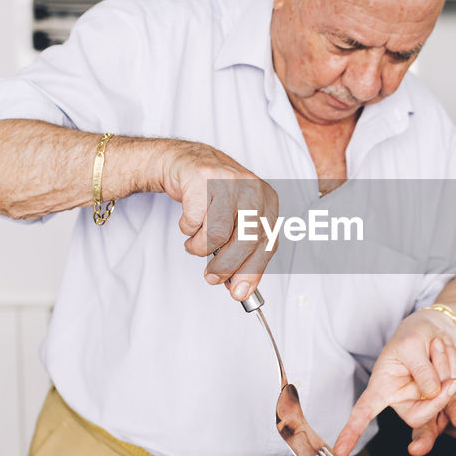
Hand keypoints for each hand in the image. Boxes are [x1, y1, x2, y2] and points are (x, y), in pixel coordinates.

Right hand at [160, 142, 278, 301]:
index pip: (267, 243)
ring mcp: (228, 181)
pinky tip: (189, 222)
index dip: (253, 271)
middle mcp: (252, 189)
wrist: (187, 163)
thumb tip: (240, 289)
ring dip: (200, 247)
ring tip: (195, 243)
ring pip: (217, 233)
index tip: (240, 292)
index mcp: (268, 201)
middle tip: (212, 277)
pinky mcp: (203, 178)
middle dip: (225, 266)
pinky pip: (194, 220)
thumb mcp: (236, 219)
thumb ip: (242, 251)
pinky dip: (187, 229)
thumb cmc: (214, 196)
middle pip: (245, 241)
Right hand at [332, 315, 455, 455]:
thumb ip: (421, 371)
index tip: (339, 451)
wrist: (432, 330)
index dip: (351, 432)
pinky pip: (454, 388)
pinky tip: (443, 352)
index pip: (363, 413)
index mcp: (382, 387)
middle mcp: (401, 398)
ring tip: (435, 345)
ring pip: (442, 396)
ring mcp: (422, 399)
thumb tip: (433, 393)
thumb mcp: (410, 346)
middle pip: (420, 415)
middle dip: (438, 392)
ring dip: (445, 365)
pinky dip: (454, 365)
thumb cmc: (412, 337)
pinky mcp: (440, 396)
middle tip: (439, 359)